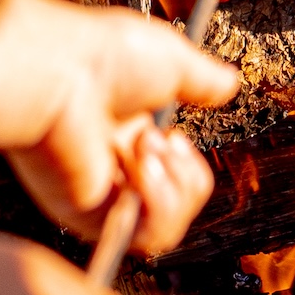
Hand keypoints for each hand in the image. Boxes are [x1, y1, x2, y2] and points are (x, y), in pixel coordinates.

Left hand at [0, 1, 230, 256]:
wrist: (63, 71)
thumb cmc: (102, 57)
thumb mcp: (172, 61)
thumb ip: (203, 79)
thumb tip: (231, 83)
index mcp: (127, 138)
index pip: (173, 181)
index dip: (188, 167)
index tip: (172, 133)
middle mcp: (112, 172)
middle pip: (175, 210)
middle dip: (186, 178)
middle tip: (161, 140)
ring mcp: (99, 197)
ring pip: (163, 231)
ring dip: (173, 192)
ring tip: (147, 151)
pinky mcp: (87, 216)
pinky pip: (143, 237)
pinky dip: (156, 205)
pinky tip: (142, 170)